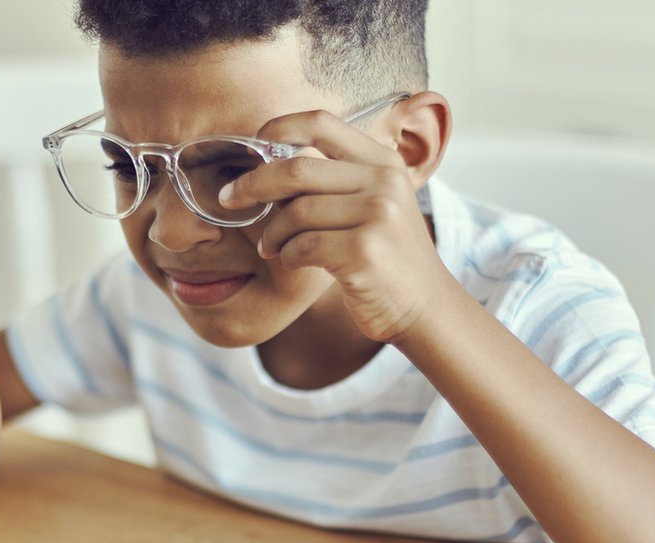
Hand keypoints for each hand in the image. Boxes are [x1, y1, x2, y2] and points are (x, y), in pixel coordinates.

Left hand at [219, 110, 452, 341]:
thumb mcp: (371, 206)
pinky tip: (294, 263)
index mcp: (382, 162)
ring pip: (295, 212)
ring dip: (273, 233)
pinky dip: (288, 256)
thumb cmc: (384, 258)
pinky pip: (302, 246)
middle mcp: (384, 182)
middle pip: (297, 168)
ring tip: (271, 247)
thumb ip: (332, 181)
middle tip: (230, 198)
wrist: (425, 309)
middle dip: (253, 184)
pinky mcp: (365, 251)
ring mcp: (378, 215)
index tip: (252, 147)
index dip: (277, 128)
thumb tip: (265, 165)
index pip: (321, 122)